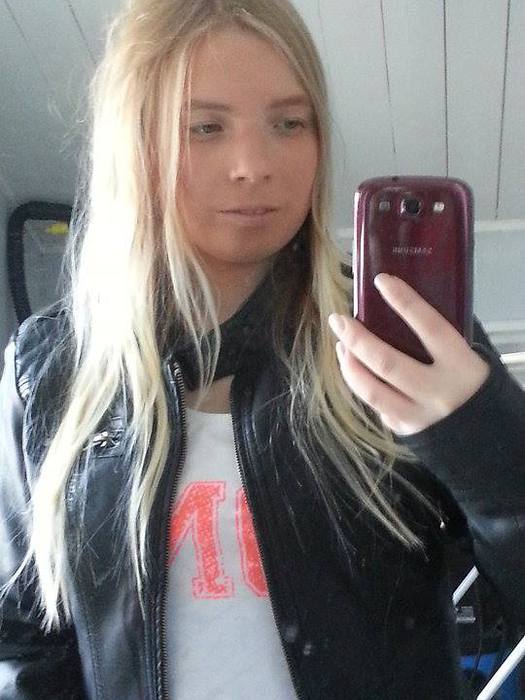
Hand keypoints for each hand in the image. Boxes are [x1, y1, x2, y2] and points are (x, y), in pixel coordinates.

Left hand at [328, 273, 489, 435]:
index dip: (405, 302)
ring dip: (349, 366)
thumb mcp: (467, 355)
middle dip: (357, 340)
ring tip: (341, 345)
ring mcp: (420, 416)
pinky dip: (361, 385)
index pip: (430, 327)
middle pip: (387, 364)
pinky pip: (376, 406)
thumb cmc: (472, 382)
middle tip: (338, 320)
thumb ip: (441, 334)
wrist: (486, 433)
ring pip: (372, 391)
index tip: (381, 281)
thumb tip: (403, 301)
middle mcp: (438, 392)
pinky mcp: (406, 430)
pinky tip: (354, 369)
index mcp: (461, 365)